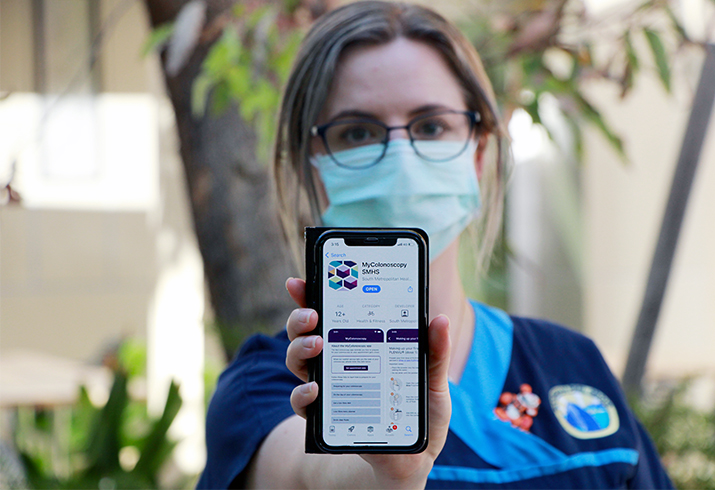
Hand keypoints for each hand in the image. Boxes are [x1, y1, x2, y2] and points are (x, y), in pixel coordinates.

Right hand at [284, 277, 451, 487]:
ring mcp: (328, 386)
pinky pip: (301, 401)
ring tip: (317, 344)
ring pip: (297, 360)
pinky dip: (302, 393)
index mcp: (359, 343)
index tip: (300, 281)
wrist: (413, 455)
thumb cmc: (419, 411)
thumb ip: (435, 351)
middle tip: (312, 315)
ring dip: (299, 348)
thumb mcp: (433, 379)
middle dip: (300, 317)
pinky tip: (315, 388)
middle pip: (305, 332)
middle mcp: (336, 361)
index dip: (310, 295)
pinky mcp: (325, 415)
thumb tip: (439, 320)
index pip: (330, 313)